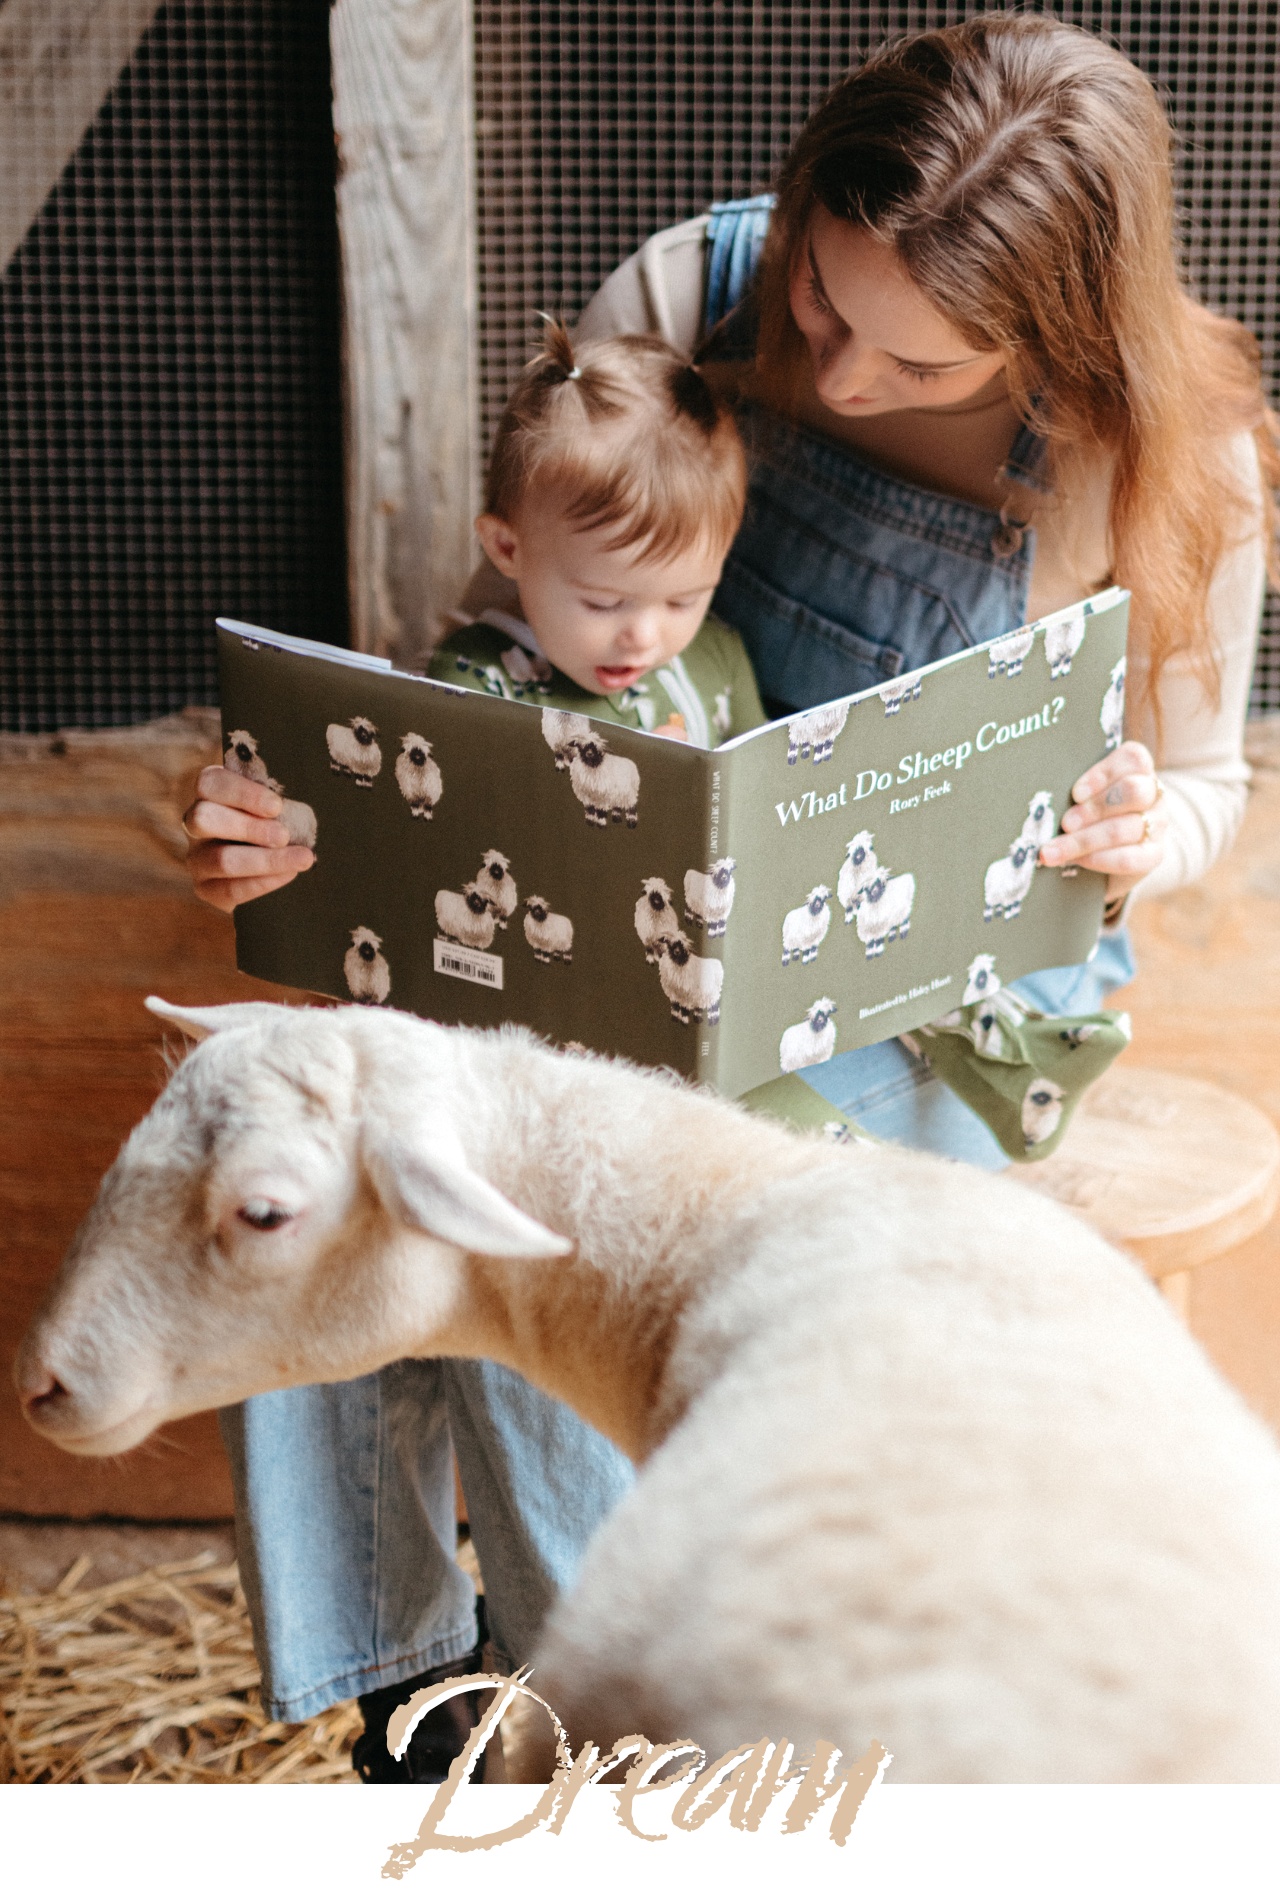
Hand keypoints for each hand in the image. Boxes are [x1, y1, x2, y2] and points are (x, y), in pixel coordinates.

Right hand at [183, 766, 314, 912]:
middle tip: (284, 836)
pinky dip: (263, 882)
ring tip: (301, 858)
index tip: (276, 806)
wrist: (260, 871)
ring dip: (264, 860)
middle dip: (248, 827)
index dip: (242, 793)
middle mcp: (195, 824)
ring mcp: (196, 858)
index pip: (211, 783)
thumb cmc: (271, 828)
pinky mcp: (205, 889)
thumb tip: (299, 814)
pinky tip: (289, 874)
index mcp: (210, 795)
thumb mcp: (272, 810)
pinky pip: (230, 889)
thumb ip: (275, 807)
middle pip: (204, 818)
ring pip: (220, 859)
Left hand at [1037, 741, 1165, 902]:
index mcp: (1138, 770)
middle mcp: (1154, 794)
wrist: (1113, 857)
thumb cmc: (1089, 818)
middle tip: (1066, 823)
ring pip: (1125, 828)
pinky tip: (1077, 862)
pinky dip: (1097, 859)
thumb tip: (1042, 796)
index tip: (1076, 793)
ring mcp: (1158, 824)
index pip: (1133, 758)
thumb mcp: (1084, 798)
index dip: (1103, 774)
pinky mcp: (1154, 855)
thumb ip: (1075, 792)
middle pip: (1134, 791)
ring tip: (1054, 850)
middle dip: (1095, 808)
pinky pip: (1128, 858)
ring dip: (1084, 840)